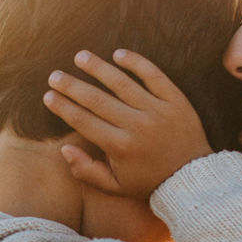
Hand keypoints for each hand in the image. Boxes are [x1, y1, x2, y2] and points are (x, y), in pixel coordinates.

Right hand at [42, 49, 213, 200]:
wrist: (192, 178)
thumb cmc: (149, 182)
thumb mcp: (116, 187)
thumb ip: (87, 171)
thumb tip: (64, 150)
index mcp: (120, 147)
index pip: (84, 121)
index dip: (63, 107)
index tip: (48, 96)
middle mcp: (137, 126)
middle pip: (97, 100)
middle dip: (72, 86)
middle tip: (55, 75)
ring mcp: (157, 110)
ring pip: (122, 83)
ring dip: (98, 68)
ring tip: (80, 56)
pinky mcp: (176, 100)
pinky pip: (153, 76)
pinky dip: (136, 63)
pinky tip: (118, 54)